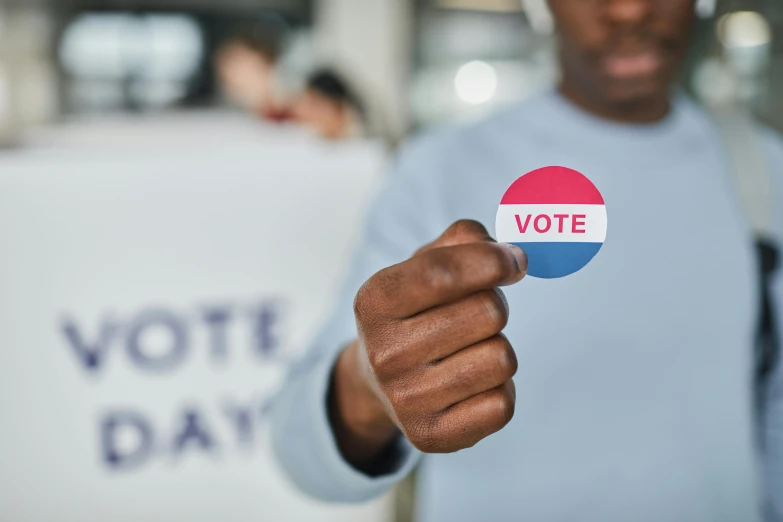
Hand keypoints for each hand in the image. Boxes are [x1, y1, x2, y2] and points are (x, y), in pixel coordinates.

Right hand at [329, 220, 526, 468]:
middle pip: (488, 313)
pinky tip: (471, 384)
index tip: (513, 261)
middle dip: (495, 306)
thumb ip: (466, 239)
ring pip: (502, 359)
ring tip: (470, 350)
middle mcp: (383, 353)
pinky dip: (499, 389)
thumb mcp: (425, 263)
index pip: (445, 273)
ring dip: (497, 348)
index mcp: (374, 301)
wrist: (378, 380)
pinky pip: (502, 405)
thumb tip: (512, 256)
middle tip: (476, 314)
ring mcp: (404, 399)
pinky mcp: (430, 436)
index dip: (494, 261)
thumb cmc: (416, 309)